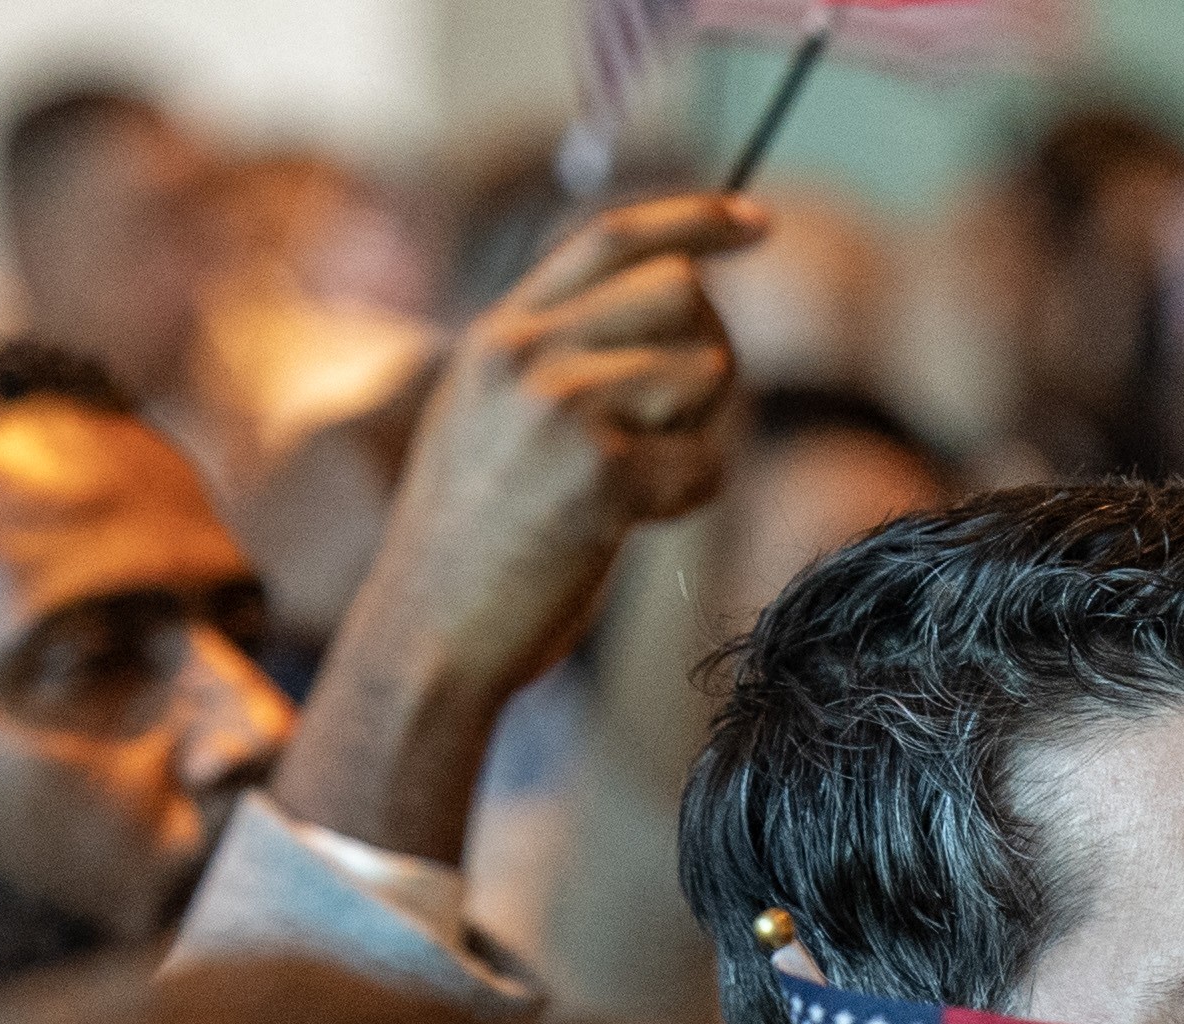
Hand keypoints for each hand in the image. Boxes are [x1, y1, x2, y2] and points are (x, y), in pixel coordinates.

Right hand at [275, 192, 760, 863]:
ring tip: (641, 484)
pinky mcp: (598, 475)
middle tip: (682, 422)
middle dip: (708, 351)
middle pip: (679, 292)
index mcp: (496, 335)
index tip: (756, 222)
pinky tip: (638, 527)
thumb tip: (683, 316)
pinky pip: (705, 464)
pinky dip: (692, 499)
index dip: (695, 220)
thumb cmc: (470, 552)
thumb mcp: (488, 425)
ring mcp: (558, 407)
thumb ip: (558, 362)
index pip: (610, 237)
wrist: (426, 642)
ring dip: (700, 433)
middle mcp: (522, 352)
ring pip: (705, 373)